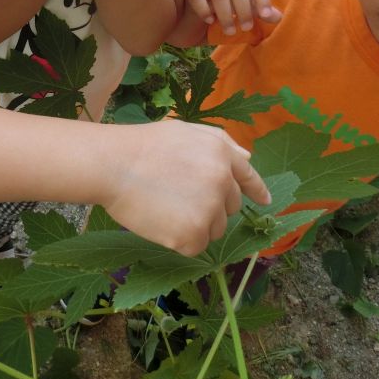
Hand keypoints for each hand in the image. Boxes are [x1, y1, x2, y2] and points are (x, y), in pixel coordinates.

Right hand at [100, 121, 269, 256]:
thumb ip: (220, 143)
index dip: (256, 189)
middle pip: (230, 207)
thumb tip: (248, 159)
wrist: (113, 165)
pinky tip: (161, 222)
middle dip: (212, 206)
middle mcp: (222, 181)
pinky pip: (196, 246)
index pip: (248, 176)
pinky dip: (180, 241)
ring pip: (214, 229)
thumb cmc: (142, 146)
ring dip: (196, 225)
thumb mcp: (185, 131)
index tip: (264, 201)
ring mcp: (209, 209)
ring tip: (166, 207)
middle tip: (179, 198)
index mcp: (221, 153)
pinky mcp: (193, 234)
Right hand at [185, 0, 281, 35]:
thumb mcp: (248, 8)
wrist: (201, 1)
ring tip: (230, 31)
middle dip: (244, 10)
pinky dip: (205, 10)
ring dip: (226, 15)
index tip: (264, 16)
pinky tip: (210, 21)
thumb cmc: (231, 5)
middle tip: (247, 27)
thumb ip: (262, 12)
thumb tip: (278, 17)